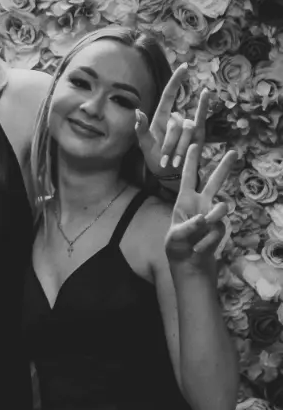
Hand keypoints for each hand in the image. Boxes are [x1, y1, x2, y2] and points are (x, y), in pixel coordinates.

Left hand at [134, 64, 208, 179]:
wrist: (169, 174)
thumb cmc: (155, 159)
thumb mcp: (145, 145)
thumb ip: (141, 129)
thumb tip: (137, 111)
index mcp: (161, 117)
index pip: (170, 94)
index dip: (177, 80)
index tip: (184, 66)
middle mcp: (176, 118)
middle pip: (176, 124)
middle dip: (170, 145)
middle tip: (166, 160)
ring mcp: (188, 126)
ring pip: (186, 131)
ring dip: (179, 149)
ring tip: (174, 161)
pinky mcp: (198, 134)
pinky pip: (201, 119)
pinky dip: (203, 106)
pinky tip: (206, 93)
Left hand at [165, 143, 236, 268]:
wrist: (189, 265)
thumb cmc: (176, 247)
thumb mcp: (174, 237)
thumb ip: (187, 227)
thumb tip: (204, 218)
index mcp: (185, 201)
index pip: (188, 178)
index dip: (190, 162)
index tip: (193, 145)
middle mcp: (201, 204)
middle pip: (214, 182)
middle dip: (224, 167)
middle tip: (234, 152)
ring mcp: (212, 216)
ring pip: (222, 207)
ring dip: (214, 217)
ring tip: (204, 225)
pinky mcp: (220, 229)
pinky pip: (218, 230)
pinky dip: (207, 241)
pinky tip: (197, 249)